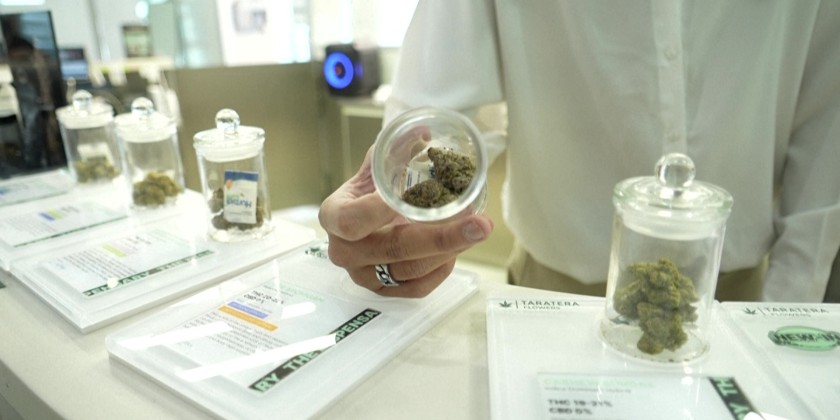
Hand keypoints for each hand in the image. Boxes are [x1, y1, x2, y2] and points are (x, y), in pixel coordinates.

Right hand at [319, 147, 493, 297]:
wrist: (369, 217)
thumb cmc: (373, 189)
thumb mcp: (380, 163)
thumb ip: (398, 145)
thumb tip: (425, 131)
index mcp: (334, 216)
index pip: (350, 220)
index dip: (376, 212)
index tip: (405, 199)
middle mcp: (344, 251)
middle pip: (393, 249)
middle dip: (442, 236)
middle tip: (478, 223)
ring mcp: (363, 276)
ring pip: (410, 270)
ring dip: (450, 250)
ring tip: (478, 230)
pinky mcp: (384, 292)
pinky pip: (418, 288)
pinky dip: (442, 268)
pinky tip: (457, 248)